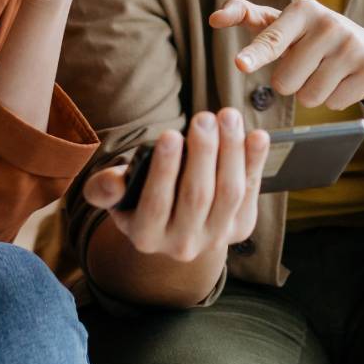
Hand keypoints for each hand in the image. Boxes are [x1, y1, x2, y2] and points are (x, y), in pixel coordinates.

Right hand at [82, 110, 269, 261]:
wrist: (172, 224)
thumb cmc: (138, 197)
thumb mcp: (115, 194)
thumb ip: (105, 187)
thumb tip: (111, 182)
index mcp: (145, 235)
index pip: (156, 203)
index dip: (164, 169)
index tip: (170, 134)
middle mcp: (181, 245)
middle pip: (197, 196)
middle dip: (203, 153)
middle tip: (204, 118)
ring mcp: (215, 239)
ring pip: (228, 194)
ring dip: (231, 152)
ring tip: (227, 117)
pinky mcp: (240, 229)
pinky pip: (252, 192)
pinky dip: (256, 163)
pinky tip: (258, 136)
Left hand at [210, 0, 363, 106]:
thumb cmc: (313, 38)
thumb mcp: (284, 23)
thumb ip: (247, 16)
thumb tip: (214, 18)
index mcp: (303, 9)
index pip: (272, 39)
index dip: (255, 54)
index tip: (240, 64)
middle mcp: (329, 23)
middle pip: (285, 82)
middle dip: (291, 82)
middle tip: (307, 66)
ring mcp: (352, 46)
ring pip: (309, 97)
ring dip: (311, 92)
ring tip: (326, 73)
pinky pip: (333, 104)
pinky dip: (334, 99)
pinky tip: (344, 81)